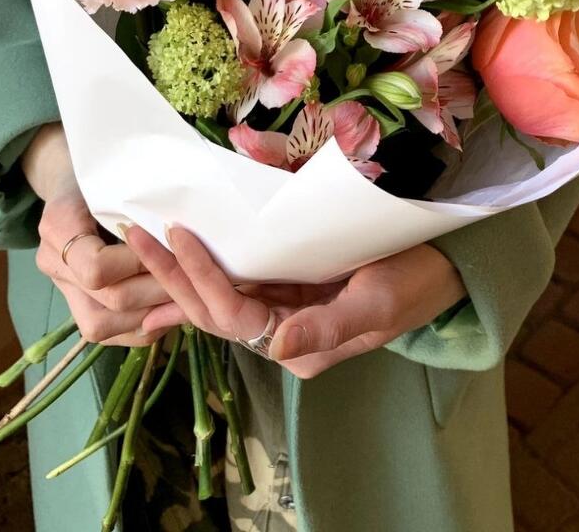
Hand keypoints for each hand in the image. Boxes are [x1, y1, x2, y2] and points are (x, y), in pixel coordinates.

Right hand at [23, 123, 173, 345]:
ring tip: (188, 297)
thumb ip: (141, 197)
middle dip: (158, 291)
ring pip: (103, 325)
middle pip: (108, 300)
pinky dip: (141, 327)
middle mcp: (53, 262)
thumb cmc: (106, 168)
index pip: (96, 269)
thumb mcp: (119, 172)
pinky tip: (169, 311)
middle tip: (197, 279)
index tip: (170, 246)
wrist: (74, 178)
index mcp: (59, 225)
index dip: (139, 265)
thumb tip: (182, 222)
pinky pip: (106, 332)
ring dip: (152, 315)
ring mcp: (61, 286)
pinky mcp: (76, 302)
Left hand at [129, 224, 465, 378]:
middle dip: (171, 275)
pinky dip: (208, 262)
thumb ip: (326, 328)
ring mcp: (284, 310)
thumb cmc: (414, 281)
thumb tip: (274, 347)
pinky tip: (182, 247)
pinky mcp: (290, 288)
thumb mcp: (377, 304)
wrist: (442, 265)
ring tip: (145, 237)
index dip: (199, 278)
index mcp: (299, 346)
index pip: (232, 314)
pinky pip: (238, 278)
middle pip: (212, 309)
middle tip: (135, 232)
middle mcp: (283, 334)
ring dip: (180, 270)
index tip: (175, 234)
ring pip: (218, 295)